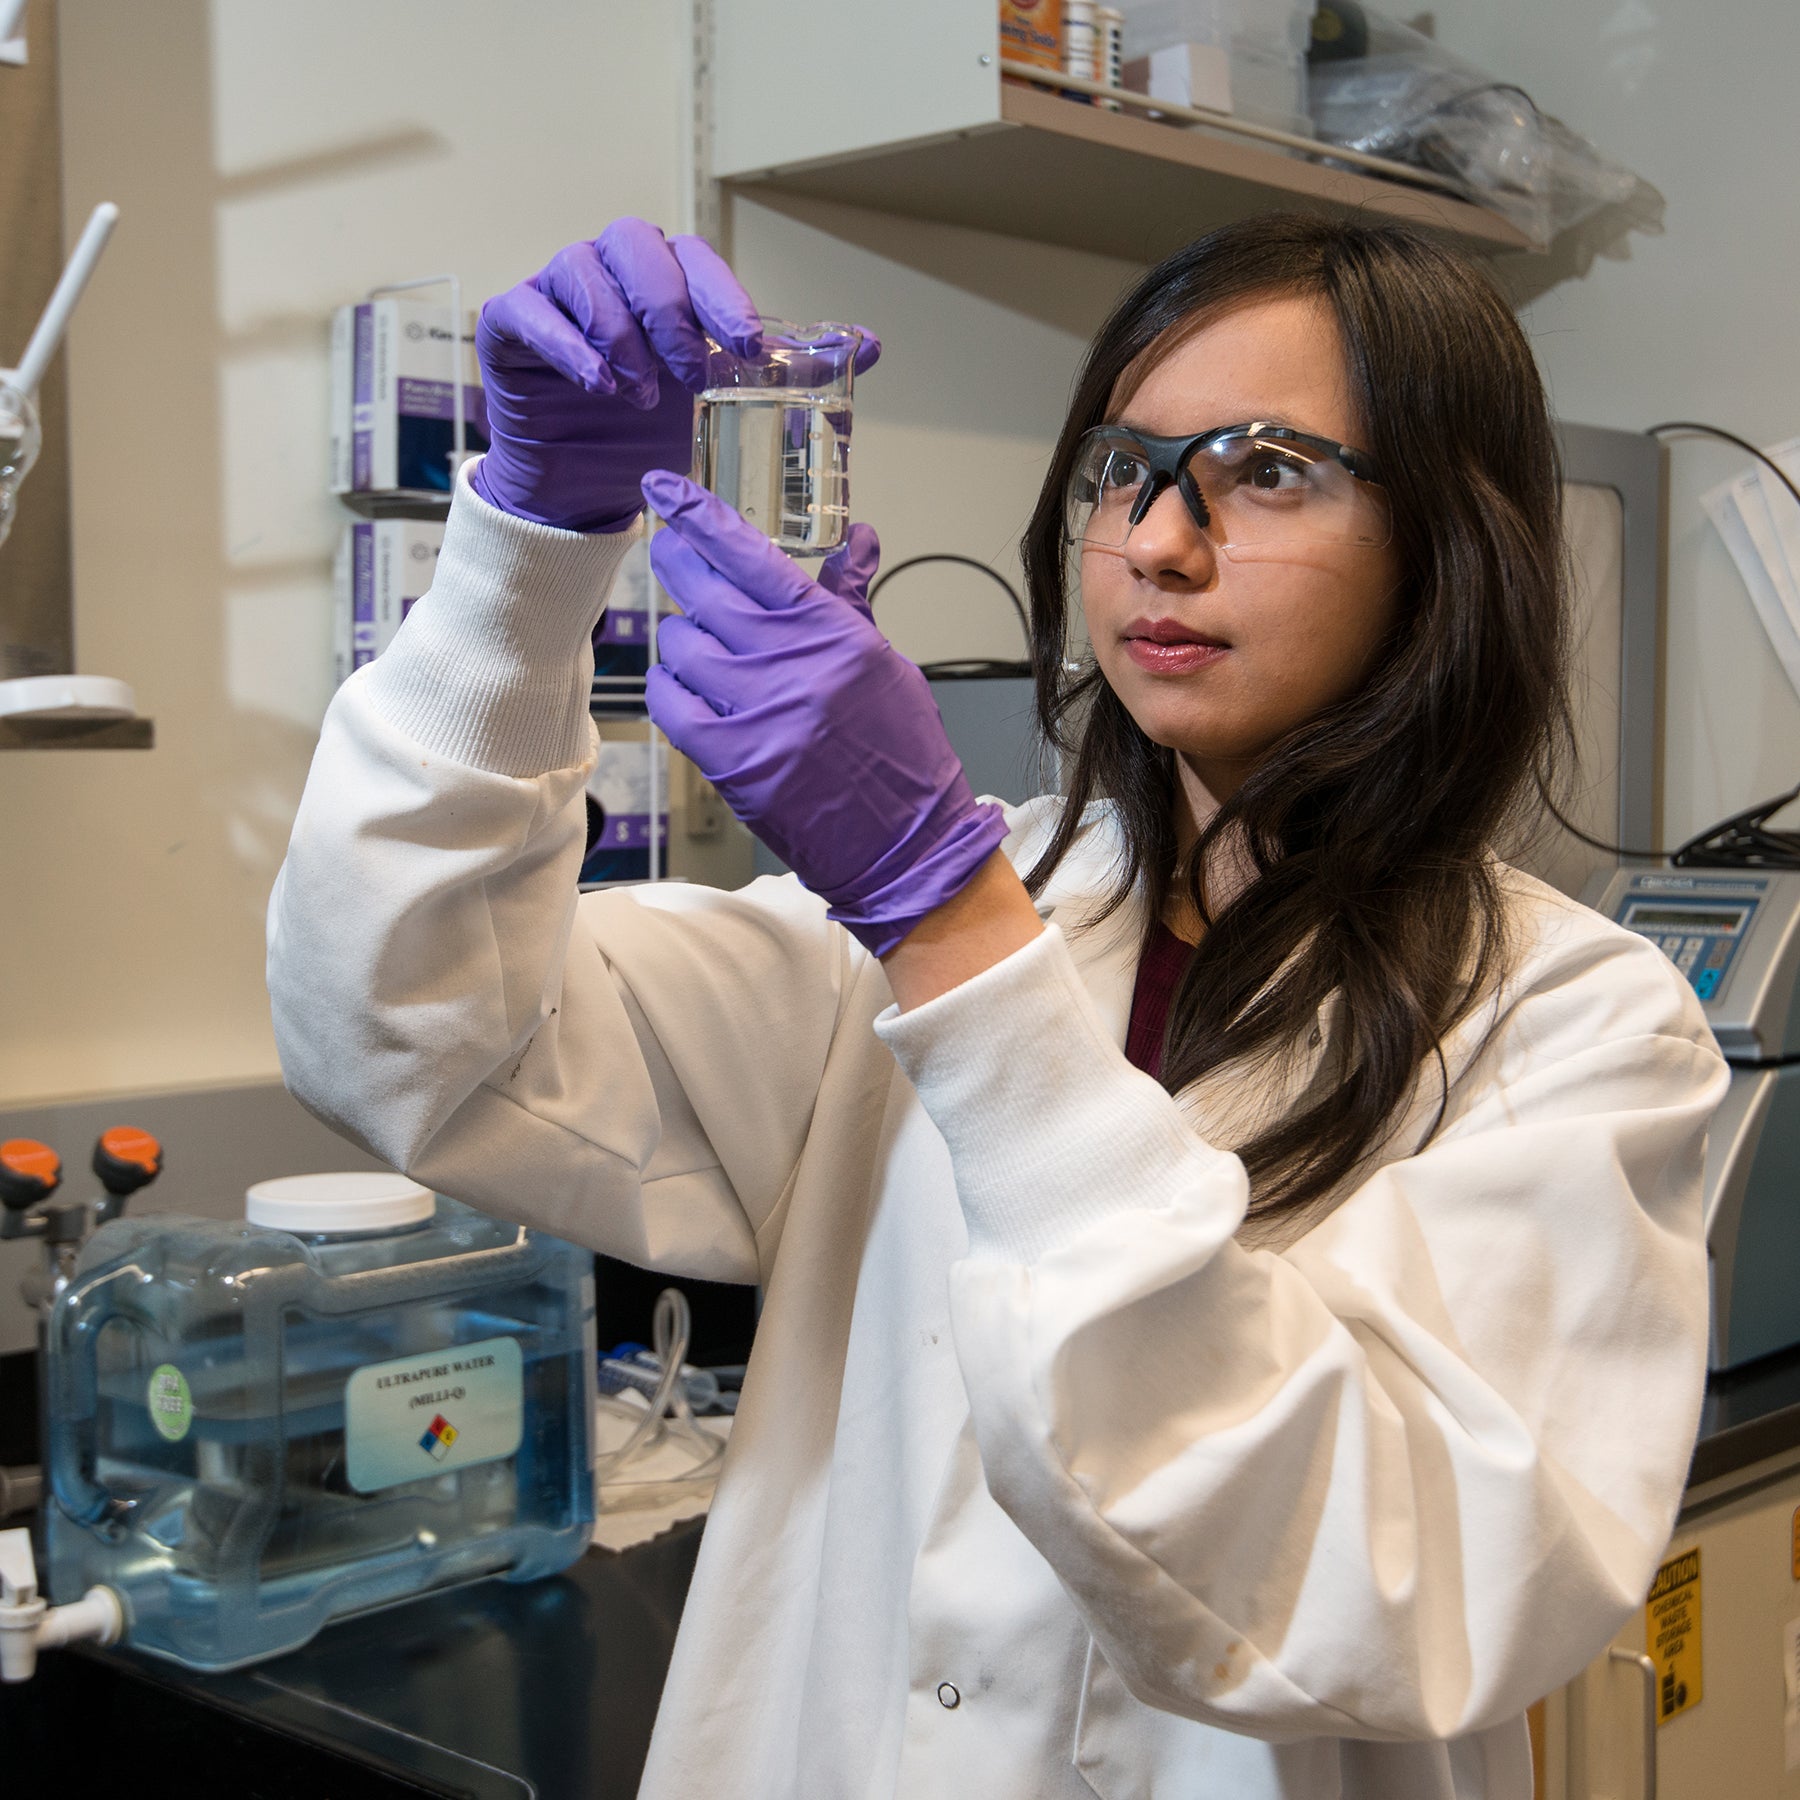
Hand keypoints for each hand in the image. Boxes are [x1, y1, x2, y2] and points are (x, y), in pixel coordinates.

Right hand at [470, 219, 759, 534]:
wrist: (582, 488)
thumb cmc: (649, 434)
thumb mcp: (726, 407)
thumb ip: (790, 371)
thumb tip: (872, 344)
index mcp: (663, 279)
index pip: (695, 258)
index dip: (722, 297)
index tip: (748, 350)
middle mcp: (609, 271)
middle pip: (636, 244)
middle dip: (670, 309)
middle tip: (691, 375)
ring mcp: (554, 291)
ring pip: (584, 271)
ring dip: (621, 333)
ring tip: (641, 395)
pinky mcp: (507, 323)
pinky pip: (530, 310)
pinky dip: (567, 345)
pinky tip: (597, 385)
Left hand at [643, 473, 1008, 956]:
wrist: (905, 846)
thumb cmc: (902, 758)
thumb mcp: (885, 666)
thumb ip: (850, 604)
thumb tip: (855, 539)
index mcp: (834, 633)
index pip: (753, 556)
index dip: (700, 517)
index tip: (665, 490)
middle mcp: (795, 665)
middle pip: (705, 591)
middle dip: (677, 563)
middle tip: (667, 552)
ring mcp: (761, 713)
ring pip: (683, 644)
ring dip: (682, 639)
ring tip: (701, 648)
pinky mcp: (734, 761)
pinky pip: (672, 703)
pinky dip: (670, 688)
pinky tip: (685, 688)